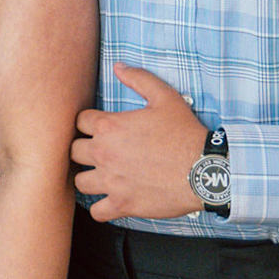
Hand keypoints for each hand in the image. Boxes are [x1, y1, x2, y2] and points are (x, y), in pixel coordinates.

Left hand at [71, 63, 206, 220]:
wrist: (205, 171)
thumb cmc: (185, 134)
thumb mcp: (165, 97)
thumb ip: (138, 78)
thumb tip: (118, 66)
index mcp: (109, 126)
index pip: (79, 121)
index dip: (89, 123)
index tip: (99, 129)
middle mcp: (104, 153)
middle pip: (73, 151)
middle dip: (84, 150)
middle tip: (100, 153)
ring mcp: (111, 181)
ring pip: (79, 181)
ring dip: (89, 178)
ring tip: (102, 176)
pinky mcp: (122, 204)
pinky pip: (96, 211)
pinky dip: (101, 208)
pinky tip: (110, 200)